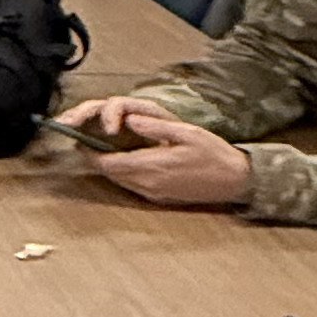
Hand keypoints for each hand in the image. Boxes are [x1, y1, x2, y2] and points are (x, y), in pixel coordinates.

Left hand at [79, 107, 252, 206]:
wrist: (236, 181)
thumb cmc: (214, 153)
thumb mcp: (187, 132)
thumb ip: (155, 126)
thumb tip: (129, 118)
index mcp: (152, 167)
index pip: (108, 163)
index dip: (90, 153)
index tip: (80, 140)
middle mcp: (148, 184)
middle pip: (110, 173)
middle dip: (97, 159)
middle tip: (88, 141)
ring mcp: (154, 194)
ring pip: (120, 181)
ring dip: (110, 166)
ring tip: (104, 148)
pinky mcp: (160, 198)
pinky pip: (132, 186)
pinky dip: (124, 173)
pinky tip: (128, 160)